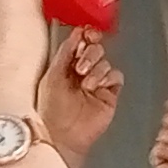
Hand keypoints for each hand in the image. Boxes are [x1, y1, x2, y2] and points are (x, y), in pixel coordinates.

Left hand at [42, 26, 126, 167]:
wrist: (63, 135)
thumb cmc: (51, 110)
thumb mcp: (53, 75)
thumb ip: (65, 52)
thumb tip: (76, 32)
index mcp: (66, 65)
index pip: (80, 43)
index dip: (85, 35)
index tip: (86, 34)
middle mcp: (82, 72)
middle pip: (96, 49)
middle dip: (91, 53)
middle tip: (82, 65)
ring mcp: (97, 83)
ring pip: (106, 61)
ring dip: (97, 69)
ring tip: (86, 83)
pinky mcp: (109, 94)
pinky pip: (116, 76)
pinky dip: (108, 77)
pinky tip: (97, 87)